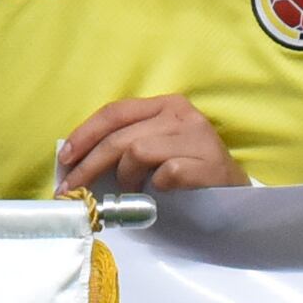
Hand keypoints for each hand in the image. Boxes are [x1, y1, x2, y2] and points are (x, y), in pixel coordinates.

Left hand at [58, 95, 242, 196]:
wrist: (237, 197)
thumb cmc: (189, 173)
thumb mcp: (158, 147)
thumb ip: (127, 143)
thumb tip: (76, 159)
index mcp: (166, 105)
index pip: (115, 112)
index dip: (84, 135)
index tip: (65, 159)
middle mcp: (182, 115)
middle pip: (120, 136)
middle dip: (89, 165)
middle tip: (73, 189)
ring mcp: (197, 138)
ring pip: (137, 152)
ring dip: (125, 177)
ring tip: (129, 191)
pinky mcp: (207, 163)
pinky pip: (164, 173)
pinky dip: (154, 187)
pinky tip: (159, 193)